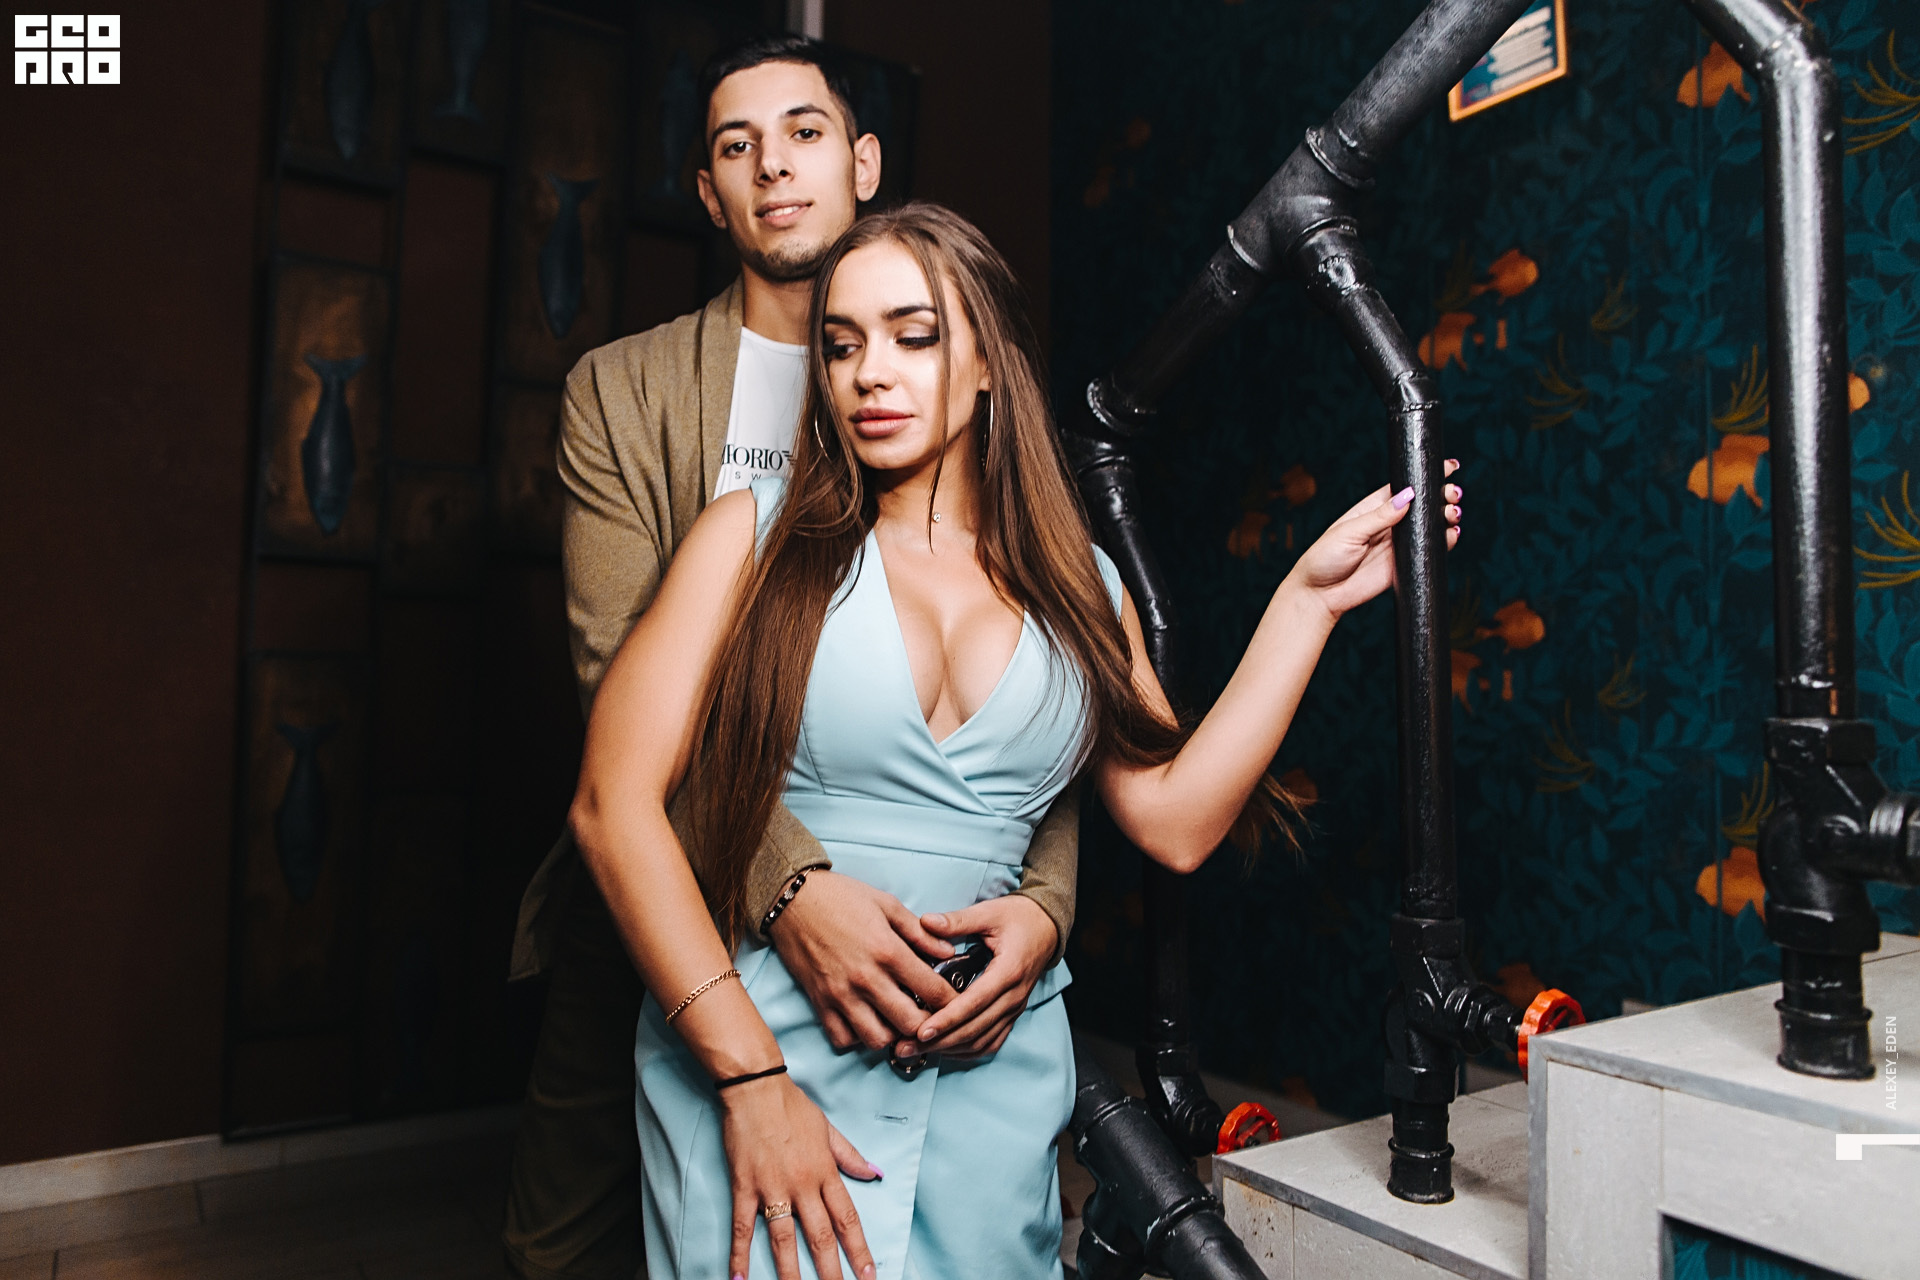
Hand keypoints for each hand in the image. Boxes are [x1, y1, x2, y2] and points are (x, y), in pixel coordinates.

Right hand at [721, 1074, 880, 1279]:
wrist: (756, 1088)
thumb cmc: (792, 1106)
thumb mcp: (828, 1129)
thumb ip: (849, 1156)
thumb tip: (874, 1173)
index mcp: (825, 1172)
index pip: (846, 1218)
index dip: (858, 1250)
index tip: (868, 1275)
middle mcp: (802, 1185)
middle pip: (820, 1236)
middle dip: (831, 1271)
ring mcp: (772, 1188)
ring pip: (783, 1239)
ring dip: (790, 1272)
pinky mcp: (745, 1186)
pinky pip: (743, 1226)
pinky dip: (740, 1254)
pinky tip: (740, 1279)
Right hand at [769, 870, 958, 1051]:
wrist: (792, 899)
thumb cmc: (841, 897)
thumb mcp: (887, 904)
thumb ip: (920, 933)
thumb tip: (948, 952)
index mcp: (888, 951)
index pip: (932, 991)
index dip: (951, 1001)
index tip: (954, 1001)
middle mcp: (866, 979)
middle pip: (910, 1024)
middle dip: (926, 1024)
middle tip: (929, 1015)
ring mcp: (841, 995)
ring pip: (877, 1039)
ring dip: (893, 1034)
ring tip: (896, 1019)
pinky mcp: (820, 1003)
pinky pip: (842, 1039)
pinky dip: (857, 1038)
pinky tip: (866, 1021)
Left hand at [896, 895, 1056, 1060]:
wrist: (1046, 928)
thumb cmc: (1017, 918)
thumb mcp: (988, 912)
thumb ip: (957, 920)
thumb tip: (925, 921)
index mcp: (1008, 971)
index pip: (975, 1002)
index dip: (948, 1019)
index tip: (922, 1030)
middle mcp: (1014, 996)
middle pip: (975, 1029)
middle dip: (940, 1041)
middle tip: (906, 1046)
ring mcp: (1014, 1008)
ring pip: (982, 1041)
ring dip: (950, 1049)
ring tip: (917, 1050)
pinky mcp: (1011, 1014)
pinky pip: (991, 1041)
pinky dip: (967, 1050)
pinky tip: (944, 1050)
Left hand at [1290, 460, 1463, 618]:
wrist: (1320, 595)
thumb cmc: (1325, 558)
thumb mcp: (1349, 532)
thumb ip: (1379, 517)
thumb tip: (1408, 496)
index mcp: (1374, 508)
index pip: (1405, 487)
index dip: (1426, 477)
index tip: (1448, 467)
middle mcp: (1389, 523)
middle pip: (1423, 505)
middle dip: (1442, 496)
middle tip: (1453, 495)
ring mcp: (1398, 544)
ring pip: (1430, 527)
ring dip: (1447, 517)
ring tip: (1453, 513)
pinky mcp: (1404, 565)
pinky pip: (1429, 552)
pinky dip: (1445, 543)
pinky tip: (1451, 535)